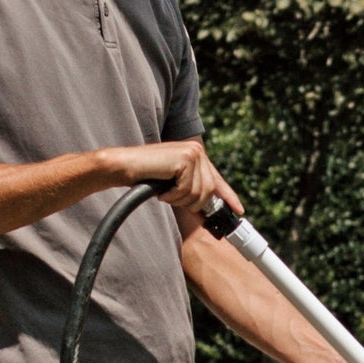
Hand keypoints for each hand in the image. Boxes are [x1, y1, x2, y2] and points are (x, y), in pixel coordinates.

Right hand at [106, 139, 239, 215]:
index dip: (229, 197)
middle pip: (209, 191)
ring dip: (180, 199)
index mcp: (197, 155)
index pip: (217, 180)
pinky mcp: (185, 159)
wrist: (124, 166)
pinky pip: (187, 190)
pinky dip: (173, 195)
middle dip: (191, 202)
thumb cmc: (147, 176)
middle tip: (172, 198)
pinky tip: (161, 187)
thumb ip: (193, 188)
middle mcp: (198, 151)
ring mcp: (192, 153)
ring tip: (165, 191)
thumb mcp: (175, 182)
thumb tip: (209, 208)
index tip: (239, 210)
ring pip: (199, 193)